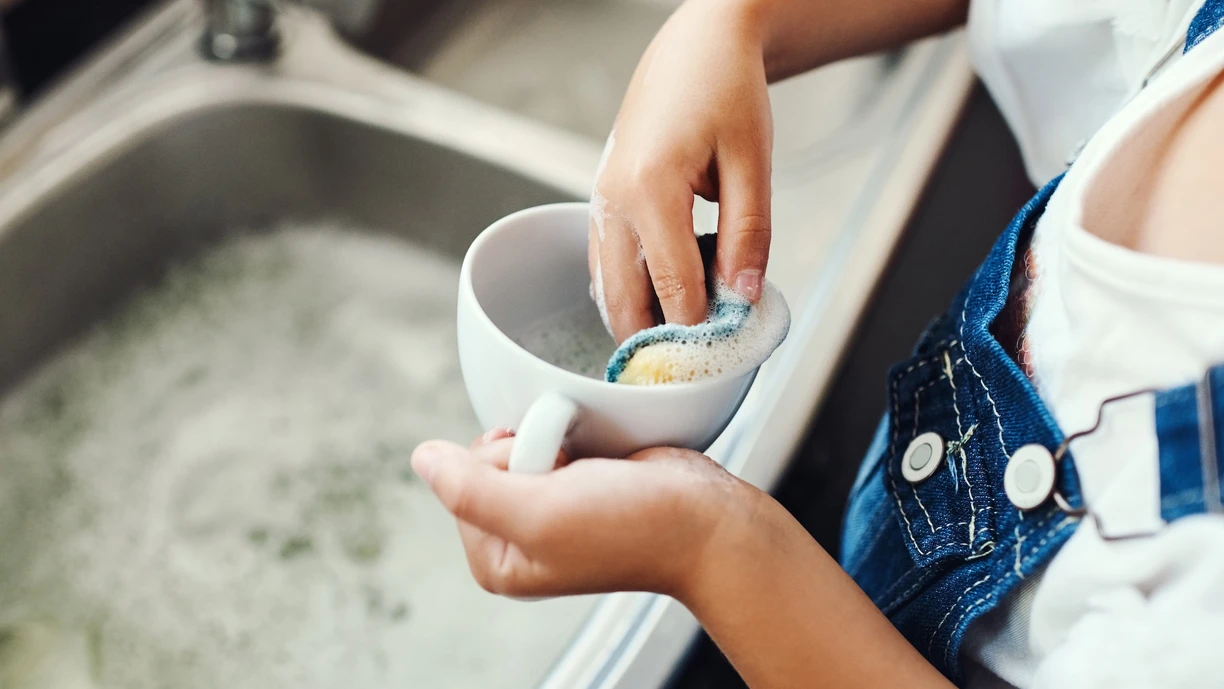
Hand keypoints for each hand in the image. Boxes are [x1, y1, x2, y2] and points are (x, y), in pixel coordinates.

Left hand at [410, 429, 753, 598]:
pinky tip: (597, 454)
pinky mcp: (576, 480)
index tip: (550, 480)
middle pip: (485, 460)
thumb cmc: (632, 524)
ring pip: (520, 441)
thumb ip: (471, 490)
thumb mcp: (539, 512)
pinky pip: (551, 435)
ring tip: (589, 464)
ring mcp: (548, 507)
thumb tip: (421, 458)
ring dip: (552, 435)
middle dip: (528, 447)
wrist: (704, 518)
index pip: (460, 483)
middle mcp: (517, 536)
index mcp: (498, 560)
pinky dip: (571, 431)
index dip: (500, 465)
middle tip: (572, 471)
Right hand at [590, 0, 772, 341]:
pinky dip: (629, 293)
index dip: (699, 330)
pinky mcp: (602, 201)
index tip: (721, 360)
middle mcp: (613, 200)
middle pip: (625, 301)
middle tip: (691, 376)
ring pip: (608, 289)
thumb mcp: (753, 160)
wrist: (695, 48)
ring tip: (679, 349)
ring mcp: (600, 201)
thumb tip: (742, 295)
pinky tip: (661, 305)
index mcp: (650, 188)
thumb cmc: (726, 91)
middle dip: (656, 343)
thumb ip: (749, 233)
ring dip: (639, 322)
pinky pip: (607, 265)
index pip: (674, 286)